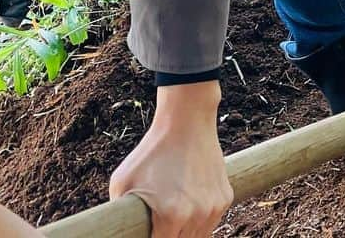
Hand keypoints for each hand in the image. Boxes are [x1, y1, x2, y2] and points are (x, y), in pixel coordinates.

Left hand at [109, 81, 231, 237]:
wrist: (187, 120)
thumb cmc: (152, 151)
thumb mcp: (121, 183)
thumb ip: (119, 217)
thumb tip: (120, 230)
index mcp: (171, 215)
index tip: (149, 229)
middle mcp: (197, 215)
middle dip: (167, 236)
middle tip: (159, 220)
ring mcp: (214, 207)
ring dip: (184, 234)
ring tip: (172, 213)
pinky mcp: (225, 198)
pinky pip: (210, 222)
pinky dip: (199, 220)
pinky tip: (189, 203)